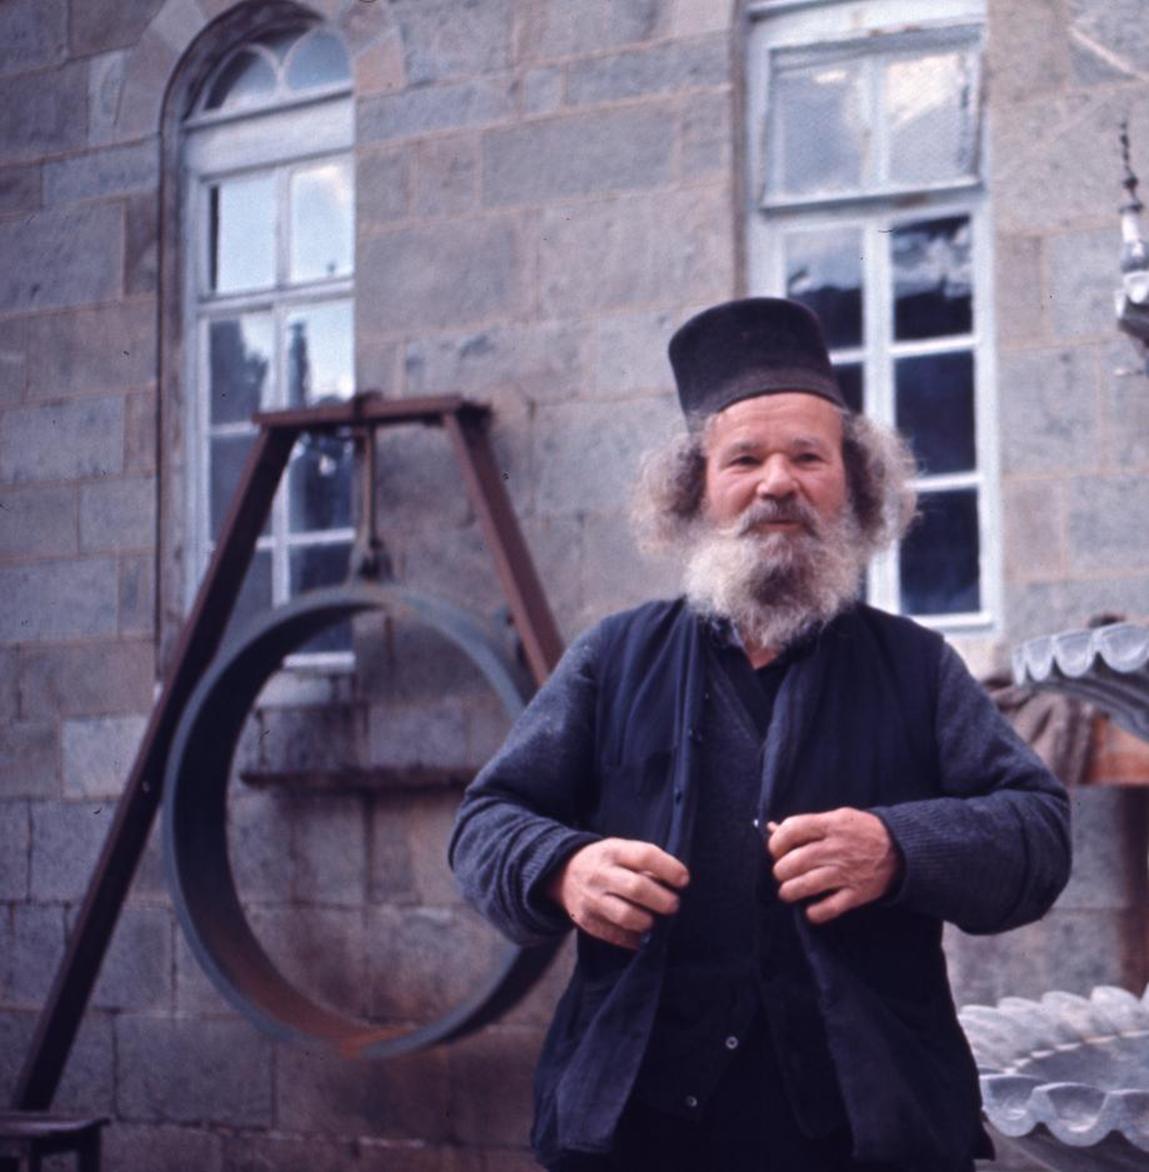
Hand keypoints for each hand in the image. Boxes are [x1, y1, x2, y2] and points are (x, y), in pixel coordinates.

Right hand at [546, 838, 689, 949]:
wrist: (562, 874)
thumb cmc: (606, 863)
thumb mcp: (620, 851)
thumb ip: (645, 863)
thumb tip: (676, 884)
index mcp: (613, 851)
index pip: (645, 856)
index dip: (669, 868)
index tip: (684, 880)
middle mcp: (600, 874)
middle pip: (637, 888)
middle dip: (662, 900)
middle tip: (674, 905)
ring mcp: (592, 899)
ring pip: (626, 915)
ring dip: (648, 921)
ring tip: (655, 920)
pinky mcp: (587, 921)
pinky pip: (616, 935)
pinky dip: (634, 938)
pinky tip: (642, 934)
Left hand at [766, 808, 900, 924]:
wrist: (901, 849)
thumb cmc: (862, 831)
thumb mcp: (836, 818)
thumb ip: (805, 825)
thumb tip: (771, 828)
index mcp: (830, 825)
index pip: (792, 830)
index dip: (776, 842)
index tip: (775, 850)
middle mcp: (836, 849)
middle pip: (795, 861)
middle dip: (780, 870)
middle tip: (782, 873)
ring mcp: (846, 873)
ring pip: (806, 885)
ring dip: (789, 891)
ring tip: (788, 891)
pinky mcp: (856, 894)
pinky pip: (829, 908)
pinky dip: (815, 913)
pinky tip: (810, 909)